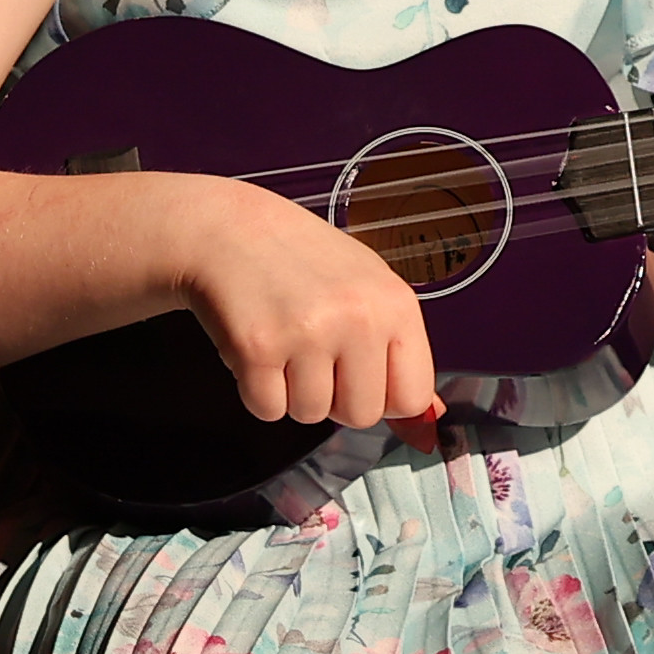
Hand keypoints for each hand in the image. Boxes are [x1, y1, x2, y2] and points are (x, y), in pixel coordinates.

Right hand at [169, 172, 441, 429]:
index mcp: (395, 303)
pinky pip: (267, 409)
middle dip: (334, 398)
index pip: (412, 396)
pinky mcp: (257, 347)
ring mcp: (307, 333)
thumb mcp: (366, 288)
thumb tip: (425, 424)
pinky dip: (256, 390)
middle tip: (312, 353)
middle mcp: (357, 318)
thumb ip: (398, 353)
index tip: (359, 374)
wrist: (227, 229)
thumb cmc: (301, 260)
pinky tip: (257, 348)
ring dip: (292, 392)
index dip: (383, 396)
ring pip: (311, 414)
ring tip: (283, 343)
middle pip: (361, 415)